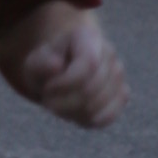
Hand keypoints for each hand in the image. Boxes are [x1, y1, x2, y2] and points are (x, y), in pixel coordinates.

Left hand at [4, 11, 126, 128]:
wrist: (62, 68)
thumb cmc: (48, 66)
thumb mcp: (35, 62)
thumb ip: (40, 63)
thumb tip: (56, 66)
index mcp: (87, 37)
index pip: (88, 64)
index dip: (65, 84)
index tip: (47, 89)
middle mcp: (108, 53)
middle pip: (91, 89)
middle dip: (63, 103)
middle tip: (48, 101)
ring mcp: (118, 74)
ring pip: (97, 106)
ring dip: (72, 113)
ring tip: (59, 105)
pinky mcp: (122, 94)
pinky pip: (107, 117)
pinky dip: (86, 120)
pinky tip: (74, 112)